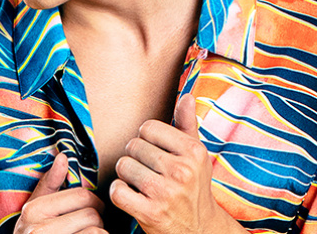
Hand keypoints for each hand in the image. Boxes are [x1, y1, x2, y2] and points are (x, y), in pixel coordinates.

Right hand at [14, 152, 107, 233]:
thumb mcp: (33, 213)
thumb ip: (49, 186)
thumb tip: (63, 156)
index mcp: (33, 211)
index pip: (82, 195)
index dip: (93, 203)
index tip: (92, 213)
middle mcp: (38, 230)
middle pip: (92, 214)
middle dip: (98, 222)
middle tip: (91, 229)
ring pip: (97, 232)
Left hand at [109, 94, 240, 233]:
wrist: (199, 229)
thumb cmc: (193, 186)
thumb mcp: (196, 156)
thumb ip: (187, 124)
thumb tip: (187, 96)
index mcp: (193, 151)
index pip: (148, 128)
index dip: (146, 139)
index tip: (154, 152)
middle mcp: (182, 170)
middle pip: (133, 146)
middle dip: (134, 158)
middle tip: (147, 171)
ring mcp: (166, 192)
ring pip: (123, 166)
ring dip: (125, 175)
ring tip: (140, 184)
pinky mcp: (150, 213)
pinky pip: (117, 191)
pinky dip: (119, 193)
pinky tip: (131, 196)